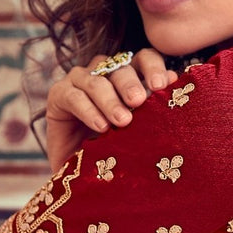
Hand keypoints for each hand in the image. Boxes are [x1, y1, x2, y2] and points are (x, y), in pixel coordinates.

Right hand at [45, 49, 177, 171]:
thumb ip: (154, 107)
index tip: (161, 86)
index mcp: (130, 76)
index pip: (143, 58)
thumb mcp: (140, 130)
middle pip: (120, 67)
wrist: (84, 173)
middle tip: (138, 103)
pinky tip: (100, 126)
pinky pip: (73, 95)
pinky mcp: (58, 94)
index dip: (153, 67)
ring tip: (122, 122)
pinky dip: (88, 110)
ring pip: (96, 80)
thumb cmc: (117, 150)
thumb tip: (174, 79)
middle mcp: (105, 73)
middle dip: (130, 84)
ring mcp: (80, 81)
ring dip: (110, 100)